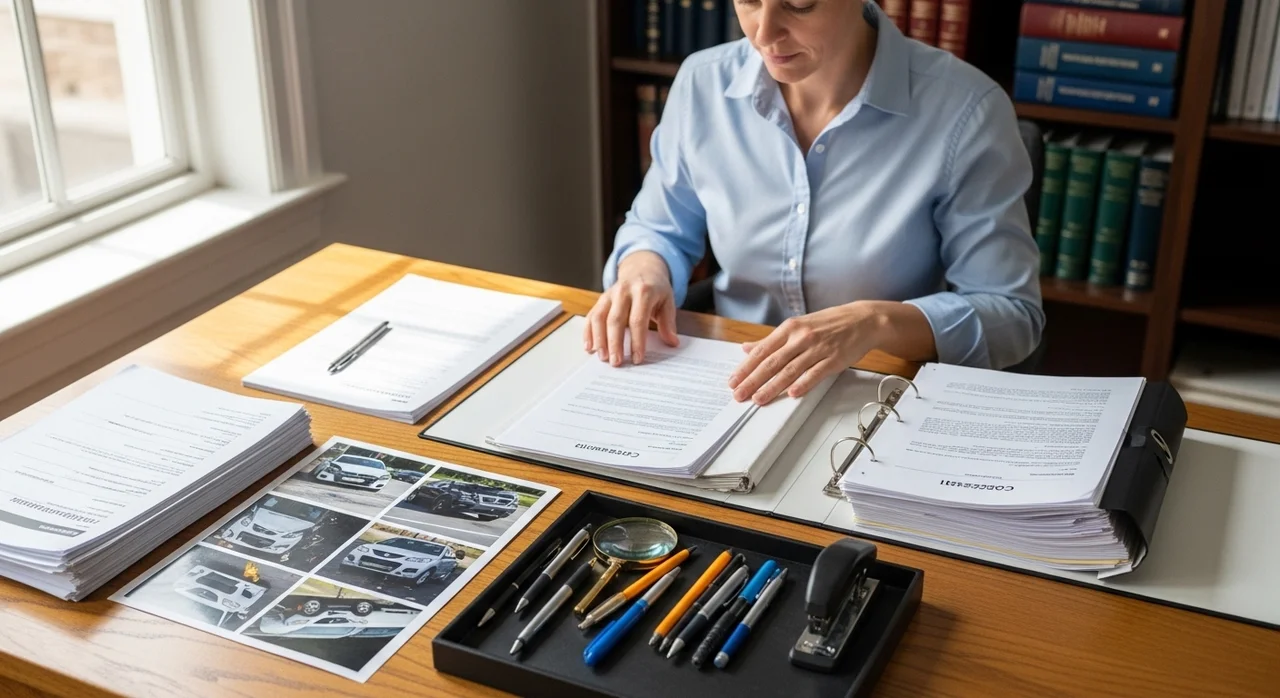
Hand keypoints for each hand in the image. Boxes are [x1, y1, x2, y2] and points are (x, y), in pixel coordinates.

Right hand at [585, 251, 679, 365]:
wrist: (642, 268)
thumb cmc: (656, 288)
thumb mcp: (667, 301)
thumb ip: (668, 323)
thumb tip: (672, 342)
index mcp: (643, 291)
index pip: (638, 319)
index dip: (637, 341)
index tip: (637, 358)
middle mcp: (624, 291)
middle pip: (615, 320)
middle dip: (615, 343)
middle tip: (616, 363)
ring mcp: (610, 294)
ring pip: (599, 317)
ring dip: (599, 339)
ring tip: (602, 357)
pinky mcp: (601, 299)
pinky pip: (592, 315)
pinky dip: (588, 332)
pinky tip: (590, 347)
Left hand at [728, 303, 883, 404]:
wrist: (863, 319)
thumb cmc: (829, 323)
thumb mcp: (798, 325)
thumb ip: (772, 339)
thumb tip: (747, 347)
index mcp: (789, 328)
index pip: (762, 351)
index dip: (746, 367)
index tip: (733, 381)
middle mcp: (801, 337)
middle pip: (772, 362)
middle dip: (753, 381)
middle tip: (739, 395)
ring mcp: (818, 348)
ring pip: (790, 370)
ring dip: (772, 387)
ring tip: (758, 399)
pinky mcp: (834, 359)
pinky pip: (815, 373)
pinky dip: (803, 384)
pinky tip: (792, 393)